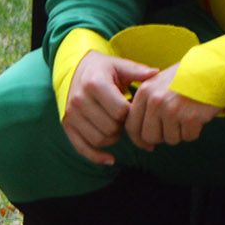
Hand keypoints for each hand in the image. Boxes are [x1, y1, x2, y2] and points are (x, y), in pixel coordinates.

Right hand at [60, 50, 152, 166]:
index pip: (120, 111)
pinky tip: (111, 159)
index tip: (132, 107)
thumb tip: (157, 74)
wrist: (76, 68)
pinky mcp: (67, 125)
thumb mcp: (119, 65)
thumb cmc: (103, 68)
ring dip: (113, 138)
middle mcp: (79, 100)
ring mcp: (71, 114)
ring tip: (117, 126)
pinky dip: (97, 157)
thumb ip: (138, 71)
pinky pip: (82, 148)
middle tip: (124, 118)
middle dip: (123, 126)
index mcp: (94, 84)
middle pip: (110, 127)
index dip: (131, 113)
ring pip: (99, 139)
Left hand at [122, 65, 222, 150]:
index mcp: (145, 92)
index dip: (139, 139)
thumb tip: (141, 133)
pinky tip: (198, 115)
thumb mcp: (160, 82)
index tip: (148, 145)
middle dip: (162, 136)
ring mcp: (172, 109)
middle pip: (150, 137)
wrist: (215, 68)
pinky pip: (188, 136)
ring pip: (170, 139)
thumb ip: (147, 103)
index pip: (132, 126)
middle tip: (174, 127)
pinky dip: (195, 130)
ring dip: (181, 132)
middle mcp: (155, 101)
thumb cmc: (189, 76)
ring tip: (188, 115)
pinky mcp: (190, 117)